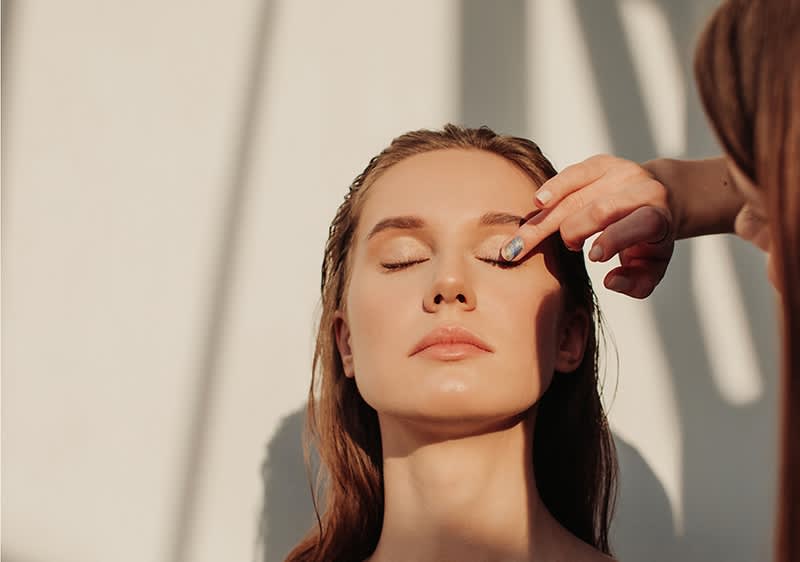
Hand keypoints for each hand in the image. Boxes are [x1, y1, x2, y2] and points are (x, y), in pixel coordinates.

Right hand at [501, 155, 676, 298]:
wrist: (661, 195)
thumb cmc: (650, 240)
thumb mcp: (653, 267)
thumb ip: (636, 283)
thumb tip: (610, 281)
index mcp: (659, 216)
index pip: (639, 223)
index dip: (614, 239)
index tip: (593, 257)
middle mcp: (642, 189)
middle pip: (599, 209)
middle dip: (570, 232)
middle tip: (557, 252)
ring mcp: (620, 173)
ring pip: (577, 195)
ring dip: (545, 220)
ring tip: (521, 242)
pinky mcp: (601, 163)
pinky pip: (572, 174)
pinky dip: (552, 189)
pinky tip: (537, 202)